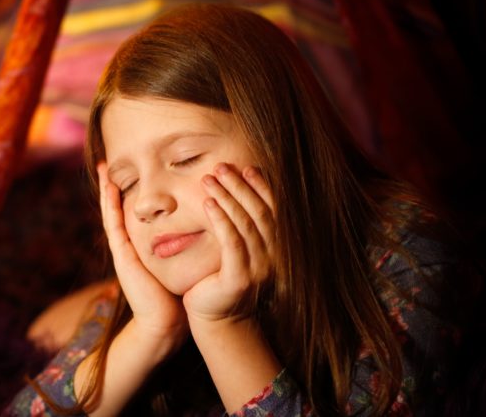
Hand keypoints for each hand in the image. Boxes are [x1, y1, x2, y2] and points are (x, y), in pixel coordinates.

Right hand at [97, 161, 187, 347]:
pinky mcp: (123, 256)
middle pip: (117, 210)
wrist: (165, 323)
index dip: (129, 194)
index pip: (132, 214)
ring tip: (103, 169)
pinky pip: (114, 225)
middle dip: (112, 187)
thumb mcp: (177, 267)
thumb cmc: (176, 296)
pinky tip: (110, 189)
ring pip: (112, 213)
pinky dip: (111, 206)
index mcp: (140, 248)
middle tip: (106, 164)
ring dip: (107, 191)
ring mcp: (122, 251)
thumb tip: (198, 233)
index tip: (129, 173)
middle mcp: (128, 246)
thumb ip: (180, 250)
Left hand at [183, 164, 276, 324]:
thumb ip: (244, 224)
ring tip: (209, 180)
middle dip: (240, 186)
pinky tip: (207, 204)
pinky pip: (231, 242)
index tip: (245, 167)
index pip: (273, 209)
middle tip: (221, 167)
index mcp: (278, 247)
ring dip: (227, 197)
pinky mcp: (240, 278)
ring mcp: (260, 268)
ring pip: (245, 224)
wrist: (216, 318)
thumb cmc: (222, 278)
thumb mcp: (238, 248)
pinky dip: (221, 220)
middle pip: (259, 212)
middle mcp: (275, 257)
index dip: (261, 186)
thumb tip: (239, 188)